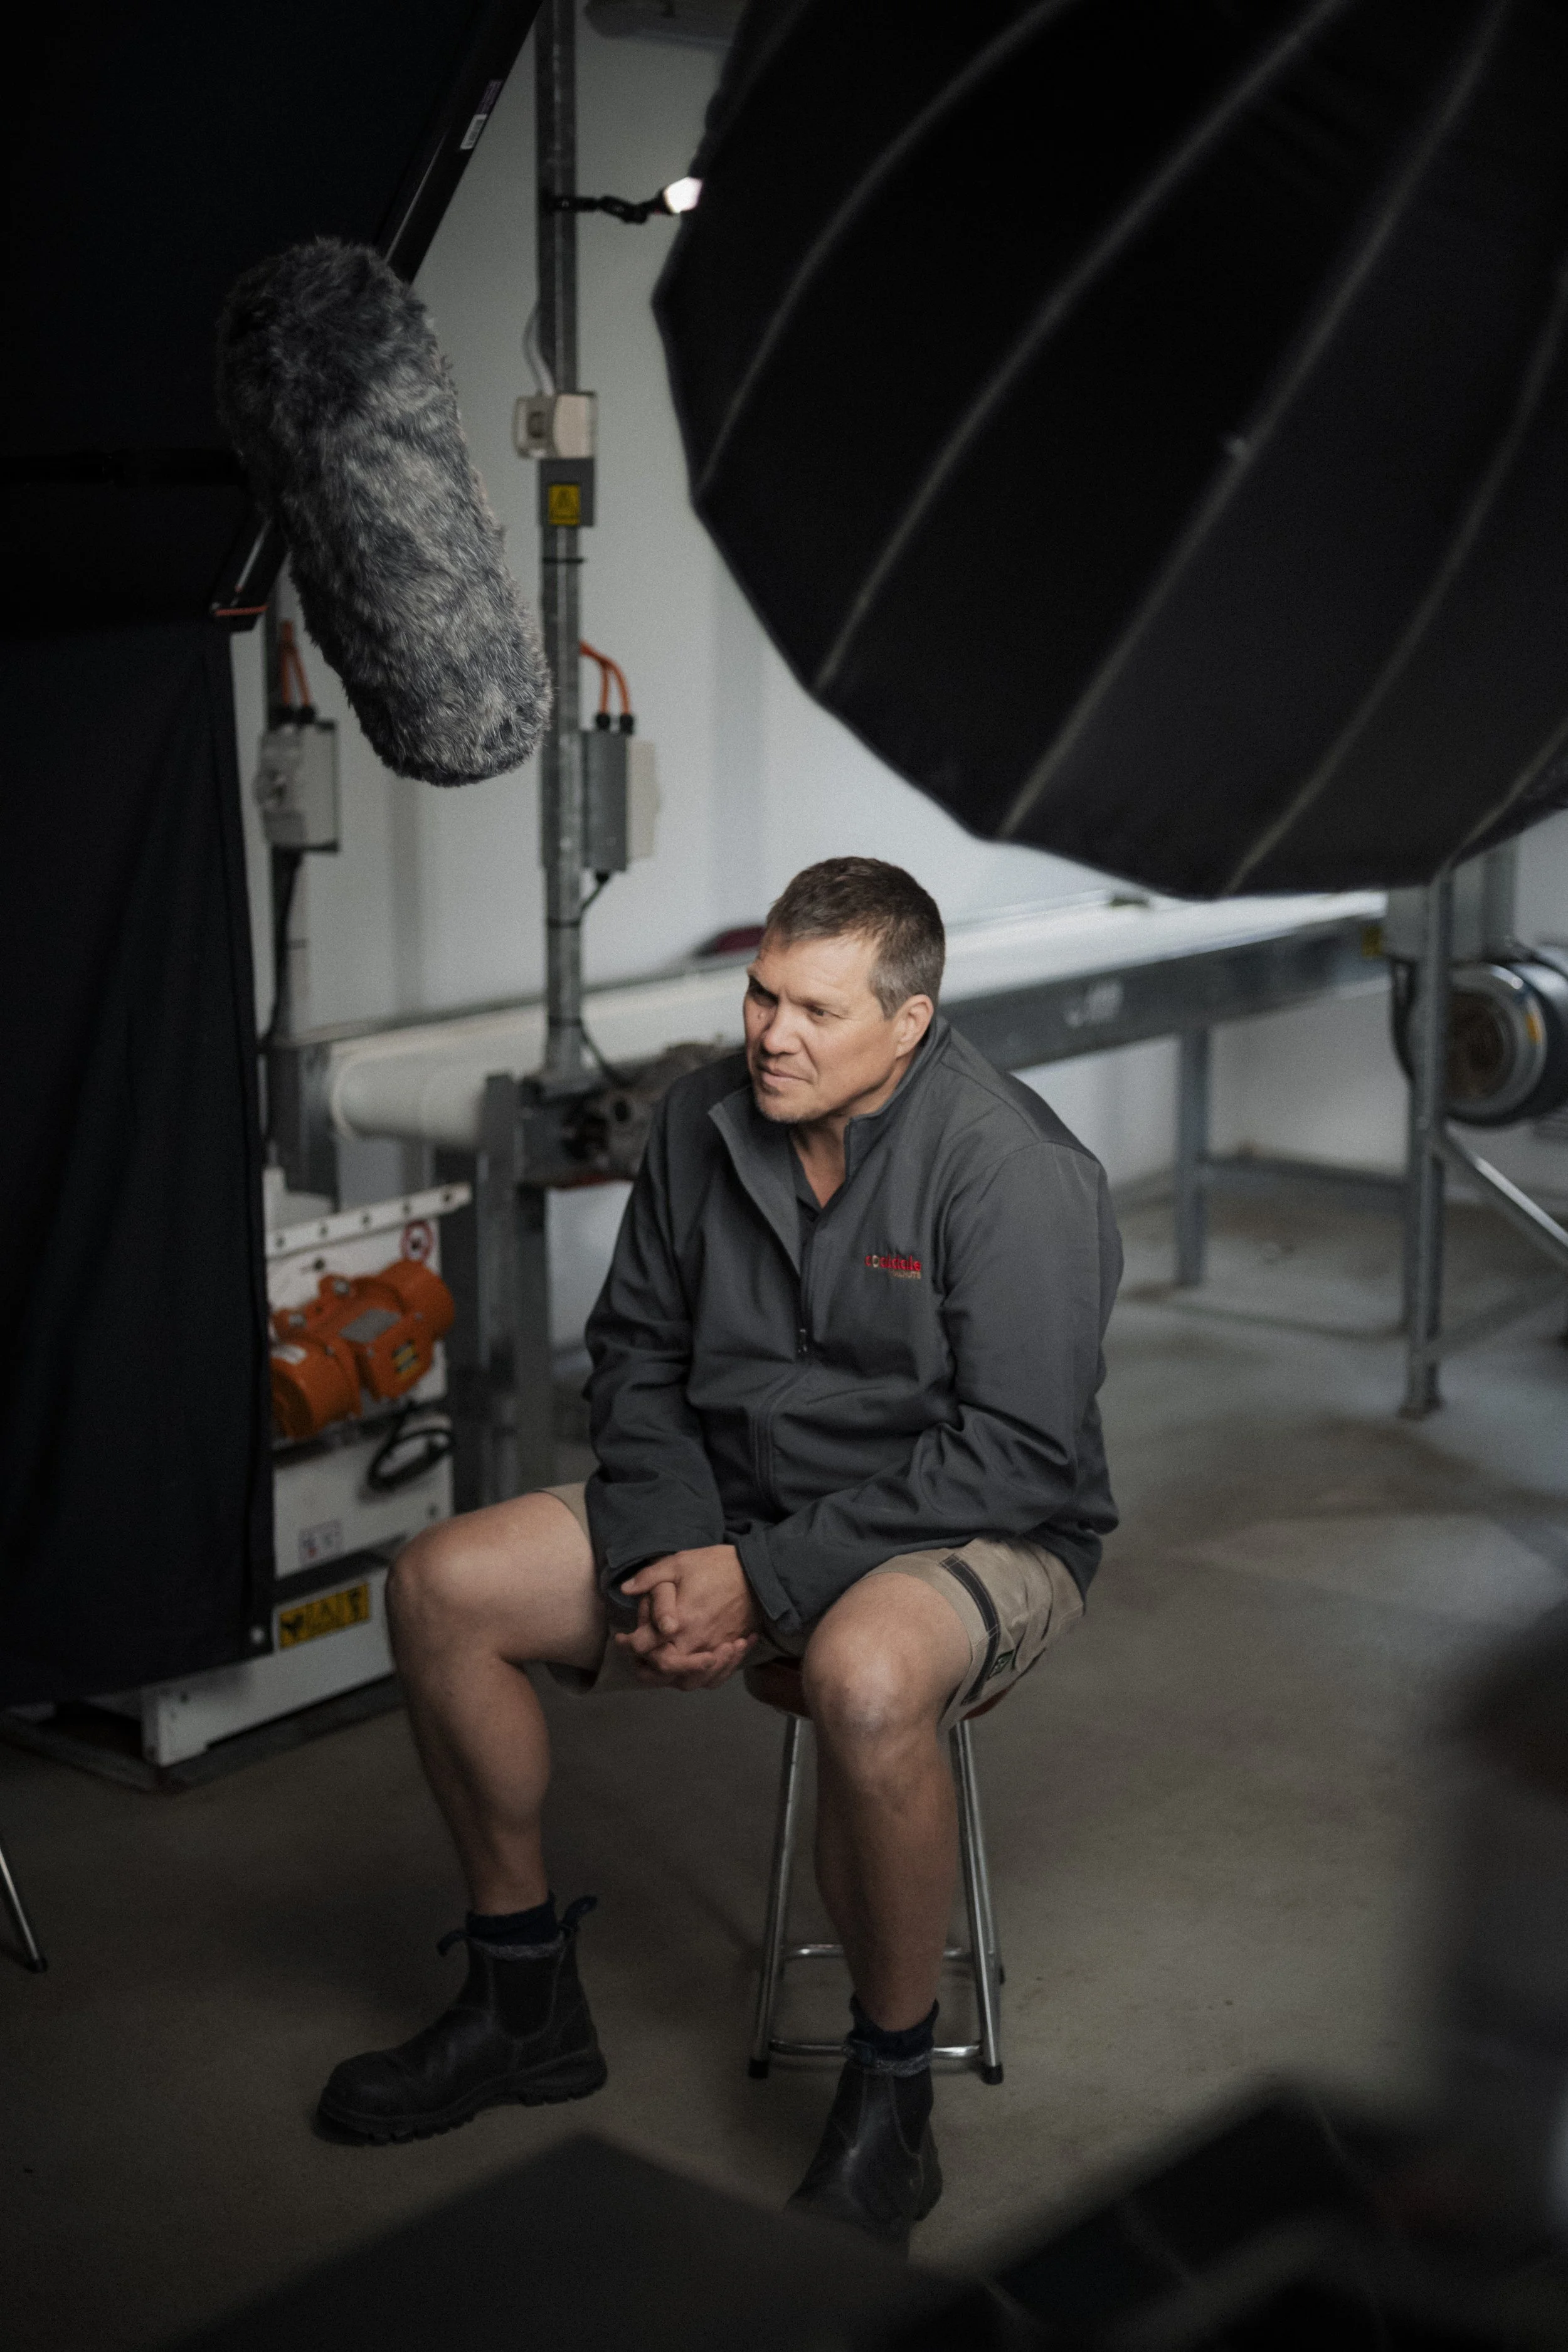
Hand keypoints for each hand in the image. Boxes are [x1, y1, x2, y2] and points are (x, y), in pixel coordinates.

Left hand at [613, 1544, 758, 1690]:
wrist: (760, 1572)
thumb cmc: (718, 1566)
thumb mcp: (680, 1562)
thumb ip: (650, 1577)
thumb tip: (625, 1589)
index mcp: (679, 1623)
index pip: (644, 1648)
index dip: (628, 1645)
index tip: (622, 1638)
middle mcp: (695, 1643)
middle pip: (664, 1673)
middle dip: (648, 1667)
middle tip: (642, 1655)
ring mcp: (714, 1651)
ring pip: (689, 1682)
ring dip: (674, 1677)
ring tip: (667, 1662)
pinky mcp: (730, 1651)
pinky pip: (715, 1678)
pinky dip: (703, 1677)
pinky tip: (696, 1664)